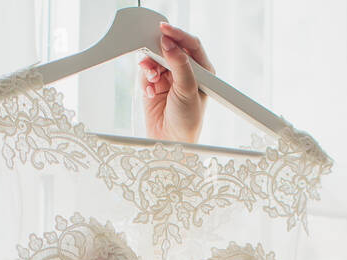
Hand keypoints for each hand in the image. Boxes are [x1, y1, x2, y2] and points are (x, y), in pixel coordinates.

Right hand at [138, 21, 212, 143]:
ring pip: (155, 58)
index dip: (178, 34)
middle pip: (170, 48)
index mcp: (201, 70)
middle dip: (159, 51)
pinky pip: (145, 71)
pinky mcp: (153, 85)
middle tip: (151, 52)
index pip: (190, 44)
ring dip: (151, 66)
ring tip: (152, 79)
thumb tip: (169, 44)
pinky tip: (150, 91)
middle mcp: (185, 71)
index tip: (164, 29)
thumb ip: (179, 64)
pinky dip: (145, 79)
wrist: (170, 142)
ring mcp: (168, 77)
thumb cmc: (187, 120)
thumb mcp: (187, 89)